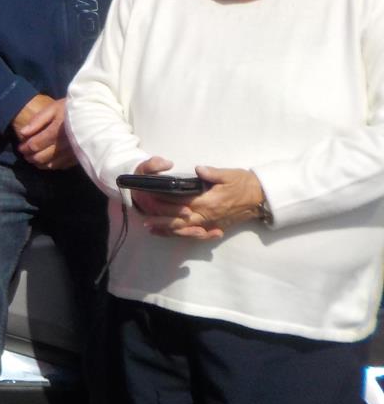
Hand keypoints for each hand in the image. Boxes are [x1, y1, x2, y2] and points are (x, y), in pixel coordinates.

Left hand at [12, 94, 77, 169]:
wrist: (96, 110)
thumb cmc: (71, 107)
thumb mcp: (53, 108)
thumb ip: (37, 120)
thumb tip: (22, 133)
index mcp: (56, 131)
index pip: (35, 144)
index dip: (25, 148)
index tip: (20, 147)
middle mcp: (65, 144)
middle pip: (42, 156)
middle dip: (30, 157)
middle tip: (25, 155)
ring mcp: (73, 152)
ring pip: (52, 164)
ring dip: (40, 164)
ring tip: (33, 160)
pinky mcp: (80, 156)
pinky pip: (63, 166)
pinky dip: (53, 166)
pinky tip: (48, 163)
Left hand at [129, 158, 265, 239]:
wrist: (260, 198)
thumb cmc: (244, 183)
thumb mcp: (228, 175)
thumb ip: (212, 173)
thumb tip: (198, 169)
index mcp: (208, 201)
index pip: (181, 201)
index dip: (165, 199)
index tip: (150, 196)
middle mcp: (207, 215)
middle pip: (179, 220)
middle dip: (161, 219)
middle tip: (144, 217)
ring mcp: (211, 224)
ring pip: (185, 230)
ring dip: (167, 229)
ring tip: (151, 228)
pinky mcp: (215, 227)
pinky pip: (195, 234)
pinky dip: (182, 234)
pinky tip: (171, 233)